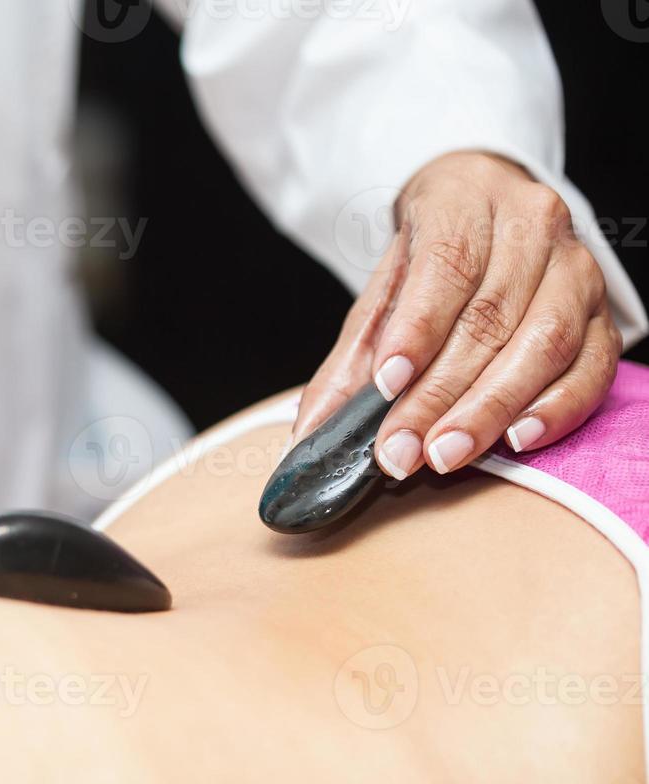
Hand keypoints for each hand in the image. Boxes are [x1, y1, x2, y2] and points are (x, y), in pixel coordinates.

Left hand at [294, 152, 621, 478]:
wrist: (486, 212)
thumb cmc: (430, 262)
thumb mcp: (379, 295)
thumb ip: (346, 364)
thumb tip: (308, 432)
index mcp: (465, 201)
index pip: (446, 264)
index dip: (416, 327)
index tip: (387, 382)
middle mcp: (532, 224)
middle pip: (490, 316)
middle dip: (439, 394)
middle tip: (400, 449)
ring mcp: (576, 268)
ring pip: (544, 342)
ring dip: (490, 408)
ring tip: (444, 454)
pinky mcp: (603, 313)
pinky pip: (593, 366)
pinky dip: (555, 408)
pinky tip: (515, 439)